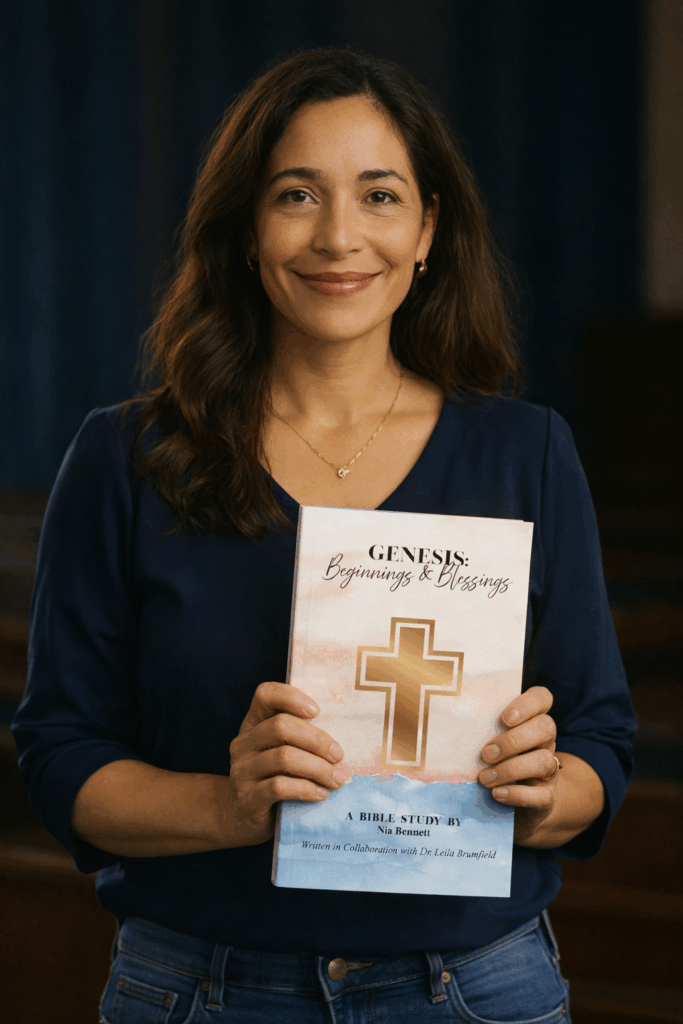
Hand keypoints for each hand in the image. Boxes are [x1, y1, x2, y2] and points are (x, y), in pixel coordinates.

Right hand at [224, 682, 349, 845]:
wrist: (243, 820)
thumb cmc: (273, 780)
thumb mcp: (281, 753)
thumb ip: (300, 738)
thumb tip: (347, 731)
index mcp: (253, 724)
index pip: (265, 694)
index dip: (291, 697)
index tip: (318, 711)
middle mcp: (243, 743)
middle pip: (280, 726)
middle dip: (317, 740)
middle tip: (339, 755)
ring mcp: (241, 770)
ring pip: (283, 757)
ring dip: (317, 768)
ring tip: (337, 780)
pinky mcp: (247, 798)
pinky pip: (279, 787)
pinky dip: (305, 789)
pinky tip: (320, 794)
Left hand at [478, 686, 560, 844]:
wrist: (515, 808)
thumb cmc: (494, 764)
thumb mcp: (487, 741)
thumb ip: (476, 728)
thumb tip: (437, 719)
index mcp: (531, 722)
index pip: (542, 698)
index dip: (527, 704)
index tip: (504, 718)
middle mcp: (544, 742)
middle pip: (545, 727)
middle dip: (513, 740)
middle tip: (486, 753)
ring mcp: (549, 770)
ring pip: (544, 760)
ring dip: (511, 769)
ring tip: (485, 778)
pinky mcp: (547, 797)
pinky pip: (542, 795)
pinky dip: (517, 794)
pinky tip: (496, 794)